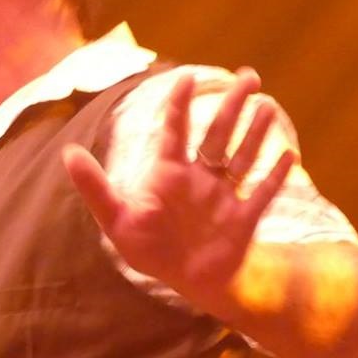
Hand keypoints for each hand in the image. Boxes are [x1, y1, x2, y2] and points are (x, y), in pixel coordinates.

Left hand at [62, 67, 294, 307]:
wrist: (185, 282)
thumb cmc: (149, 248)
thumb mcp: (115, 220)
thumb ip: (94, 187)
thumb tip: (68, 152)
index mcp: (168, 173)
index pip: (175, 129)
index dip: (179, 103)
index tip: (186, 75)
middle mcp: (200, 177)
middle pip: (218, 133)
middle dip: (232, 105)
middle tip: (248, 75)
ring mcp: (224, 196)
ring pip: (241, 156)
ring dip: (255, 132)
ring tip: (267, 105)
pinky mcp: (243, 219)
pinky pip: (262, 194)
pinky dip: (275, 176)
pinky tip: (290, 154)